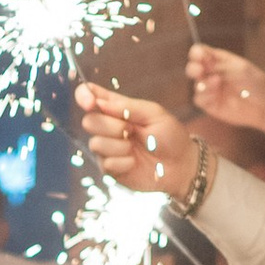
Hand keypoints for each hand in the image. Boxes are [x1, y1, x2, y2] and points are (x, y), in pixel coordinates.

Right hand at [75, 82, 194, 194]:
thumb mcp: (153, 113)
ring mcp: (106, 148)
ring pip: (96, 144)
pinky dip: (124, 163)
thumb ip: (127, 106)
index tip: (90, 103)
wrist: (180, 165)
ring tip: (135, 148)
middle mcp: (107, 127)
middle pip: (89, 121)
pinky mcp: (109, 169)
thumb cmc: (170, 135)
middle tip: (131, 130)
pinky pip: (106, 163)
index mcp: (116, 108)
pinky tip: (135, 163)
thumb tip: (98, 103)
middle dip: (111, 126)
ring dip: (120, 146)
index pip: (89, 95)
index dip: (83, 95)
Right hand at [187, 46, 264, 149]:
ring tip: (217, 82)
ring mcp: (211, 90)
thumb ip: (220, 66)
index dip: (197, 53)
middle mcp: (212, 74)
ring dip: (203, 83)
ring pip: (196, 85)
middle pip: (193, 68)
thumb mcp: (240, 68)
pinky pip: (200, 100)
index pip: (201, 53)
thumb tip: (201, 65)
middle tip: (199, 70)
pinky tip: (216, 95)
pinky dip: (205, 96)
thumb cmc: (257, 83)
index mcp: (219, 60)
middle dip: (193, 68)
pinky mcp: (211, 105)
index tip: (200, 55)